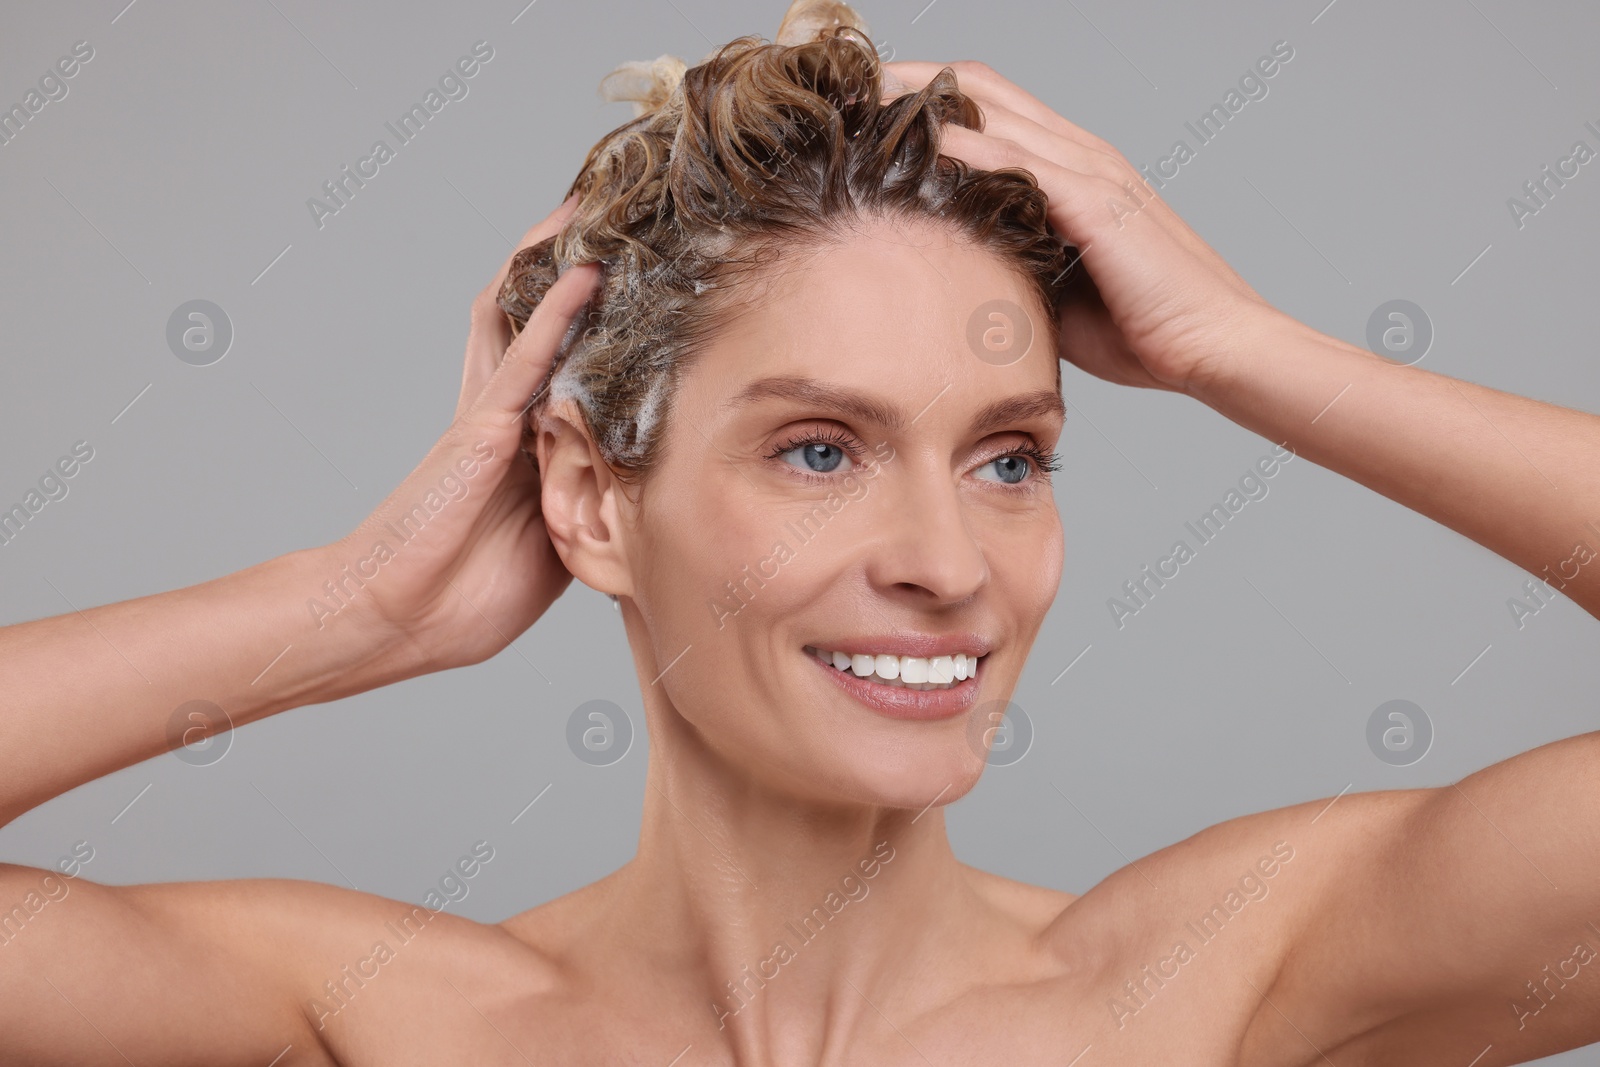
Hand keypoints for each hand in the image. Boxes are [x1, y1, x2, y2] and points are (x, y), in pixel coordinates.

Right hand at [327, 196, 601, 671]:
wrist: (399, 621)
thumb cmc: (464, 597)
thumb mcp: (553, 552)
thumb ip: (588, 513)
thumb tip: (638, 504)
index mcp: (521, 448)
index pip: (560, 366)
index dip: (591, 322)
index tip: (635, 285)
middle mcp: (504, 417)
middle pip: (534, 320)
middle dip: (566, 267)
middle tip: (609, 214)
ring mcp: (491, 417)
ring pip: (524, 318)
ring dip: (555, 263)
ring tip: (589, 208)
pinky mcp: (482, 431)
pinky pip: (524, 361)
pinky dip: (554, 315)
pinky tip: (584, 275)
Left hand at [885, 60, 1294, 394]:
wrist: (1215, 346)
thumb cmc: (1143, 328)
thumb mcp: (1056, 289)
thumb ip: (1011, 263)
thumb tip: (952, 276)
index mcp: (1075, 170)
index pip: (993, 106)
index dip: (932, 96)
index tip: (874, 108)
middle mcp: (1083, 156)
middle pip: (984, 89)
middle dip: (915, 81)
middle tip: (852, 89)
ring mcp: (1093, 174)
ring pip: (998, 112)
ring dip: (931, 101)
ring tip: (869, 101)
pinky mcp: (1099, 206)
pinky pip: (1024, 163)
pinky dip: (972, 149)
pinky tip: (925, 144)